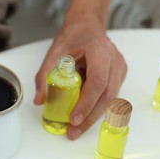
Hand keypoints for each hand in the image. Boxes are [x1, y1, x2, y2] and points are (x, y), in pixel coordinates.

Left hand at [34, 17, 126, 139]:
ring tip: (77, 129)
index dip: (87, 103)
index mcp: (99, 51)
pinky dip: (98, 109)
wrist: (87, 27)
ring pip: (112, 99)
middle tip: (74, 131)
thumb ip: (44, 76)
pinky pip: (111, 96)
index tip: (74, 118)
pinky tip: (85, 117)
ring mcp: (119, 68)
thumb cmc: (73, 37)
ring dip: (95, 117)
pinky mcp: (119, 75)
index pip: (98, 81)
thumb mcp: (53, 53)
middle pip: (107, 95)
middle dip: (90, 117)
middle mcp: (114, 60)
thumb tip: (39, 100)